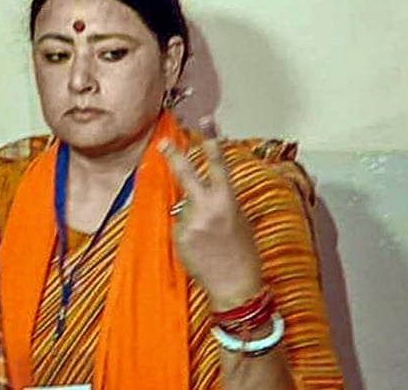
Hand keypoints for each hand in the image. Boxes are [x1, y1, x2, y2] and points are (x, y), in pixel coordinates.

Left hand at [158, 119, 263, 310]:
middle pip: (185, 175)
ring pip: (183, 207)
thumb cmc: (244, 253)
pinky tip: (201, 247)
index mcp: (227, 200)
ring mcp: (189, 223)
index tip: (206, 121)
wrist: (235, 286)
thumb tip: (203, 191)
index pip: (217, 163)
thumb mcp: (239, 219)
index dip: (211, 140)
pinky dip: (187, 232)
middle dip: (174, 157)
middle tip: (163, 143)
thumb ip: (220, 201)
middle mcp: (206, 208)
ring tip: (209, 239)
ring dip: (192, 216)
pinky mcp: (178, 237)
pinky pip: (179, 226)